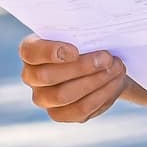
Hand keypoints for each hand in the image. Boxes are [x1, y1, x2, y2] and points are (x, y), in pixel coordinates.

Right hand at [18, 37, 146, 120]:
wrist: (100, 63)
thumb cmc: (88, 42)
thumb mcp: (83, 32)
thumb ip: (81, 32)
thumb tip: (95, 34)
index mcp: (31, 51)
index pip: (31, 52)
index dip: (50, 52)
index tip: (75, 50)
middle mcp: (31, 77)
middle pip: (49, 77)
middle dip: (82, 67)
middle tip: (107, 58)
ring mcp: (44, 98)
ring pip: (64, 95)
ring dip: (95, 81)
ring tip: (116, 68)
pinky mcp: (60, 114)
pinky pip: (79, 110)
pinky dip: (101, 95)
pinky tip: (114, 83)